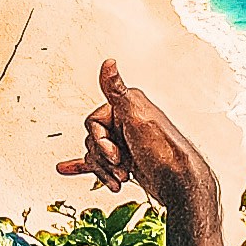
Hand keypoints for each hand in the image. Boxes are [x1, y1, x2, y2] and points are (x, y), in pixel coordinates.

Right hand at [58, 60, 220, 228]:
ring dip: (104, 171)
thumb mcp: (137, 116)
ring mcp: (124, 142)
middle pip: (92, 140)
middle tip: (121, 164)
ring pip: (94, 155)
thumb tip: (109, 62)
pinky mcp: (124, 161)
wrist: (179, 182)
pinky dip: (82, 166)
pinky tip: (67, 168)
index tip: (114, 152)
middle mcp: (125, 121)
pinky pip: (96, 162)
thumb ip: (118, 91)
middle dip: (104, 158)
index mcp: (127, 106)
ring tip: (121, 178)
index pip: (92, 122)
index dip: (100, 140)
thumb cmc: (163, 149)